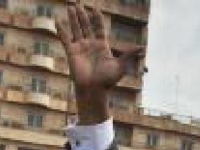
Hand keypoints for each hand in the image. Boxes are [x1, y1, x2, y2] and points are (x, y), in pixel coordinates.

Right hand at [56, 2, 143, 122]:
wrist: (94, 90)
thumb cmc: (108, 81)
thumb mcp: (120, 66)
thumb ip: (129, 55)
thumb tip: (142, 49)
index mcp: (102, 45)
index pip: (99, 27)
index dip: (97, 17)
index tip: (95, 7)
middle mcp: (90, 44)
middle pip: (86, 25)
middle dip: (82, 14)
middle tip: (78, 2)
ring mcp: (80, 47)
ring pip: (76, 28)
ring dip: (73, 18)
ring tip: (71, 6)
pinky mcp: (71, 52)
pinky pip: (65, 38)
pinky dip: (61, 29)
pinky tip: (57, 20)